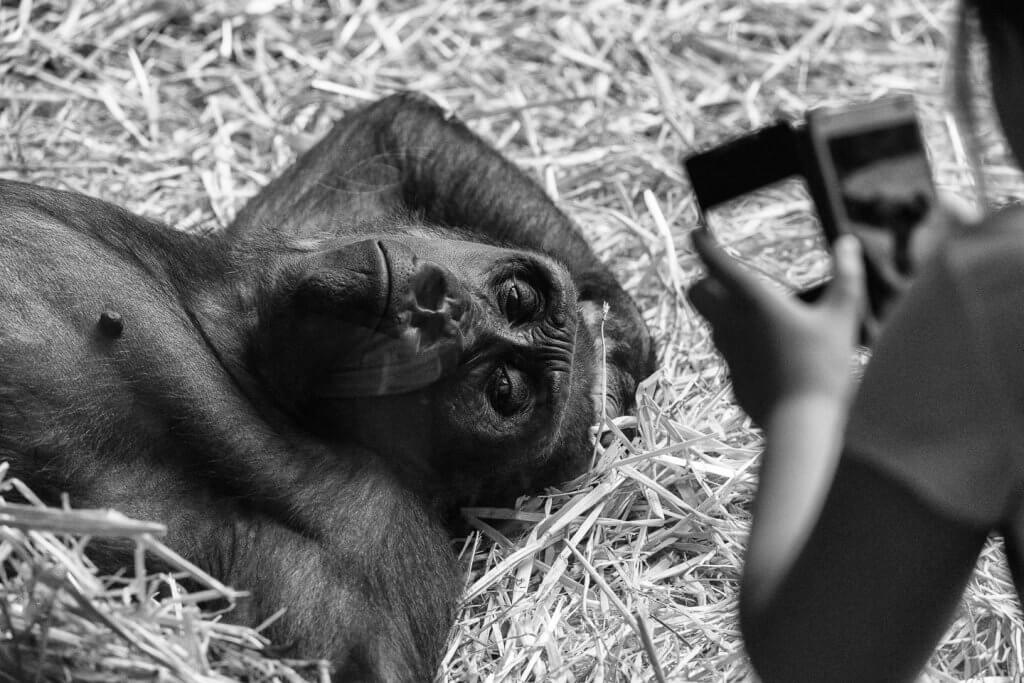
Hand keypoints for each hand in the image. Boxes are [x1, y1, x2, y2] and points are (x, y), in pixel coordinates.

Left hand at [687, 229, 864, 425]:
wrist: (801, 424)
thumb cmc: (823, 367)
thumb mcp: (843, 318)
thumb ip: (846, 276)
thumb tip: (848, 243)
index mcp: (755, 303)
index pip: (716, 265)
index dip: (703, 245)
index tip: (697, 233)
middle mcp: (732, 325)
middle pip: (696, 294)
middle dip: (703, 281)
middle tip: (725, 279)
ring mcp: (728, 353)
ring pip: (711, 323)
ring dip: (723, 313)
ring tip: (754, 313)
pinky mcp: (732, 377)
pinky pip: (728, 352)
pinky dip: (739, 344)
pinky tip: (767, 351)